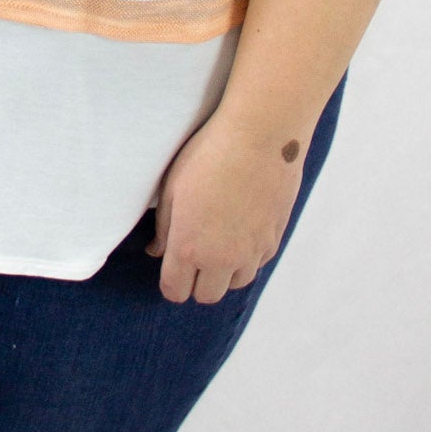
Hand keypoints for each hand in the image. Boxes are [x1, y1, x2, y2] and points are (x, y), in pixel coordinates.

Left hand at [146, 112, 306, 304]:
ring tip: (219, 241)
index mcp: (189, 248)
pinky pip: (258, 262)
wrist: (259, 136)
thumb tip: (157, 250)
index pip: (175, 291)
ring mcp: (251, 251)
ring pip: (236, 282)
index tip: (172, 267)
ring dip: (225, 271)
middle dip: (197, 282)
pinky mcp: (273, 239)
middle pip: (207, 295)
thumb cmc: (209, 155)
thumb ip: (163, 227)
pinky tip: (241, 228)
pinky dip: (248, 255)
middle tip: (195, 255)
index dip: (171, 282)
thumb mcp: (173, 187)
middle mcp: (222, 258)